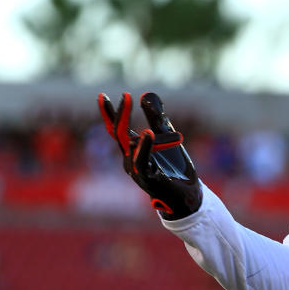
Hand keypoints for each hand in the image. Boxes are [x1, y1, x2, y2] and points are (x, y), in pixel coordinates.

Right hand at [97, 91, 202, 218]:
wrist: (187, 195)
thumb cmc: (174, 167)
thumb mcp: (167, 136)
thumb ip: (157, 117)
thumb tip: (146, 94)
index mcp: (133, 149)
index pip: (117, 129)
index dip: (109, 113)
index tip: (102, 95)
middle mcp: (129, 159)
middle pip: (118, 134)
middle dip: (120, 114)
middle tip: (125, 95)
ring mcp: (136, 170)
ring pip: (128, 146)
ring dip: (127, 124)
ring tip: (129, 103)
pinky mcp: (148, 179)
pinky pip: (142, 161)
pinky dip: (143, 147)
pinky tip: (146, 133)